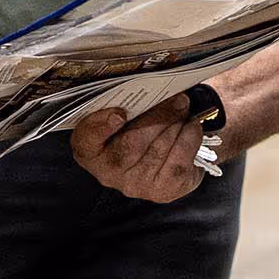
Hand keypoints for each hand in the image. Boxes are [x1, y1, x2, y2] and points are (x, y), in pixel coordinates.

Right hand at [69, 97, 209, 202]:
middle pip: (131, 145)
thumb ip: (124, 103)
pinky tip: (191, 127)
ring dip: (176, 124)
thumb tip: (150, 86)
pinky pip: (179, 163)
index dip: (100, 127)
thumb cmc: (136, 128)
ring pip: (158, 151)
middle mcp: (109, 173)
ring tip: (183, 106)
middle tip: (177, 98)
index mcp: (91, 150)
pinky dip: (189, 140)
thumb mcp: (124, 115)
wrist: (159, 156)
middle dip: (158, 118)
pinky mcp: (163, 192)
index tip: (119, 113)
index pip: (86, 141)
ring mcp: (136, 186)